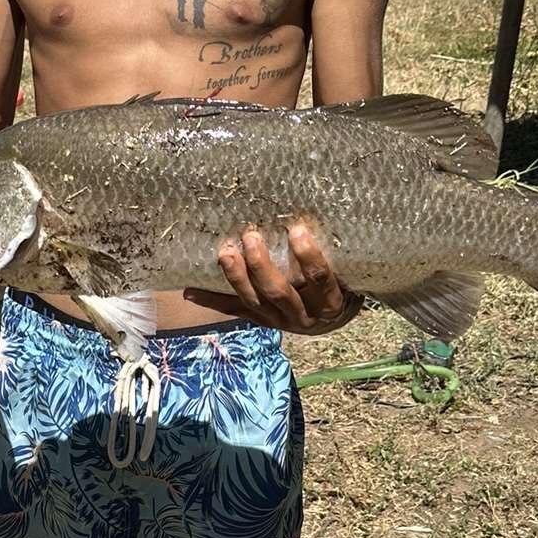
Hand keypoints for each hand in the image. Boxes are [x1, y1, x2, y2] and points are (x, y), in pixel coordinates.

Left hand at [185, 219, 362, 334]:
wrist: (333, 321)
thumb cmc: (342, 285)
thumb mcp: (346, 273)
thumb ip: (333, 252)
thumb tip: (312, 214)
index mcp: (328, 301)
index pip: (319, 279)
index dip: (308, 256)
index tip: (297, 230)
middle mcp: (303, 316)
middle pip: (278, 292)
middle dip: (261, 265)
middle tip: (250, 236)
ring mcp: (280, 321)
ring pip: (254, 301)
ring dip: (237, 277)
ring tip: (224, 253)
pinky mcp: (262, 322)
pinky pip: (235, 311)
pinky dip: (213, 301)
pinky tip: (191, 291)